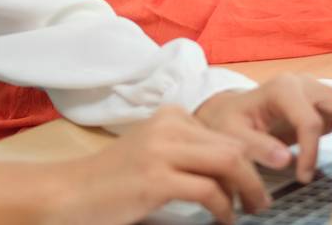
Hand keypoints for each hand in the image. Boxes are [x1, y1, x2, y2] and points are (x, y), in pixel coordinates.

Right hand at [31, 105, 268, 224]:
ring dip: (248, 190)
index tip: (260, 179)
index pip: (226, 133)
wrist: (67, 194)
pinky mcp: (155, 179)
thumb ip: (188, 153)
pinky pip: (208, 191)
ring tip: (253, 209)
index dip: (250, 158)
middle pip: (234, 145)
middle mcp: (169, 126)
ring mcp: (162, 151)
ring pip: (228, 163)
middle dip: (257, 173)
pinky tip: (224, 220)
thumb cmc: (112, 182)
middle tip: (264, 199)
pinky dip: (224, 208)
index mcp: (171, 116)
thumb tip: (234, 170)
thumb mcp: (154, 154)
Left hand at [195, 74, 331, 184]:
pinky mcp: (327, 103)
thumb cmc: (231, 120)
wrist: (232, 109)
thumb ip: (256, 146)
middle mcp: (306, 85)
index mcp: (283, 88)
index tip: (303, 177)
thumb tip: (285, 161)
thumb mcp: (231, 133)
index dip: (310, 152)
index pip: (310, 120)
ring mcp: (319, 91)